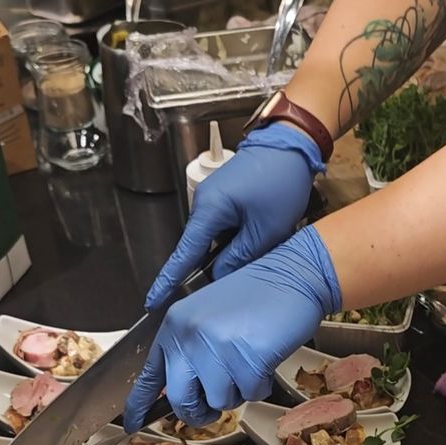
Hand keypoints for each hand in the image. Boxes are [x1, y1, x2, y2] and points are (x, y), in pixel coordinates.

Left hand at [123, 225, 339, 430]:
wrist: (293, 274)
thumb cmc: (257, 294)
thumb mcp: (209, 316)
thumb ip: (190, 349)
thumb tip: (184, 390)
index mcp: (174, 326)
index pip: (149, 375)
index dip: (139, 404)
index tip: (132, 423)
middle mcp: (188, 338)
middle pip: (180, 400)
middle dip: (198, 413)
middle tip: (211, 412)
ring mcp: (216, 350)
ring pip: (219, 402)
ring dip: (237, 392)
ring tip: (248, 363)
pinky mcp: (246, 362)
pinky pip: (250, 395)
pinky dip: (261, 385)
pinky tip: (265, 359)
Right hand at [146, 124, 323, 307]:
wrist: (292, 144)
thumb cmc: (280, 181)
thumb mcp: (265, 230)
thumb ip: (239, 258)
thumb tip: (220, 276)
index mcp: (209, 210)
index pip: (183, 254)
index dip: (168, 280)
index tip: (153, 300)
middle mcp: (204, 203)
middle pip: (200, 248)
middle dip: (215, 265)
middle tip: (234, 281)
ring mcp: (214, 198)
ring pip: (216, 238)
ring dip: (232, 248)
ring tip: (258, 246)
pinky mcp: (226, 196)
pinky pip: (224, 226)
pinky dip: (237, 236)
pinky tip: (257, 237)